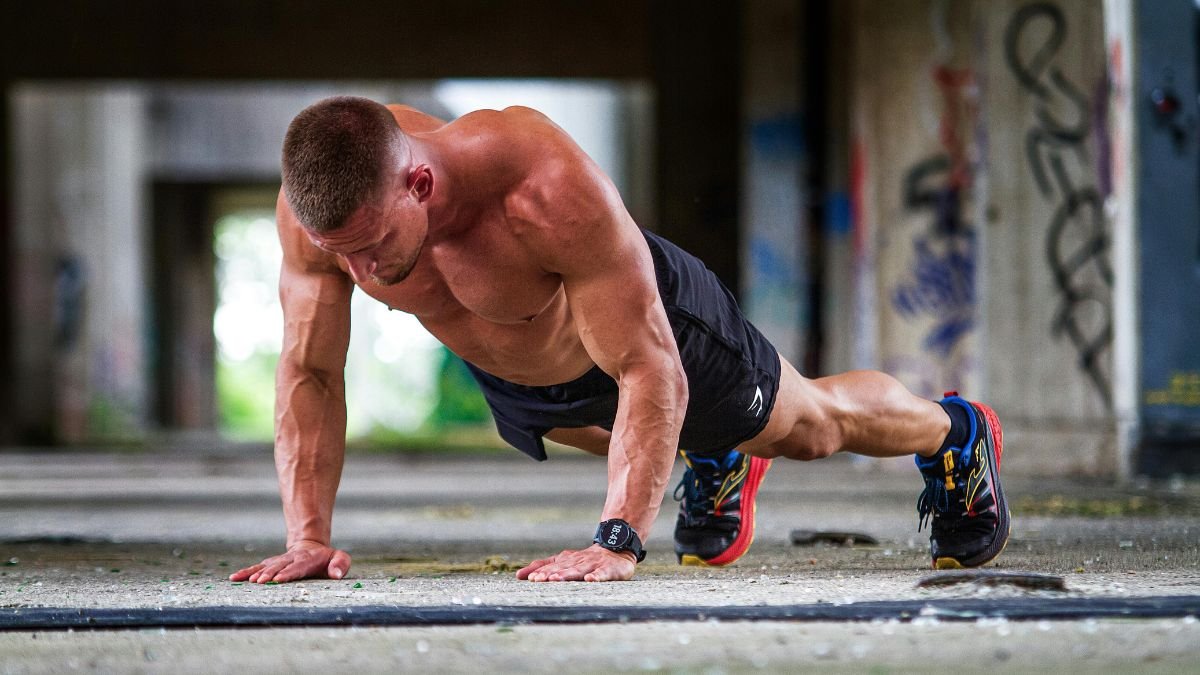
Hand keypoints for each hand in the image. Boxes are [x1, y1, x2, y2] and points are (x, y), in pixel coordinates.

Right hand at [228, 540, 351, 583]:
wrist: (311, 547)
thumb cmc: (326, 559)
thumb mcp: (339, 558)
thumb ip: (340, 564)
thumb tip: (335, 574)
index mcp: (308, 559)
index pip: (298, 567)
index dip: (288, 572)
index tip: (279, 579)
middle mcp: (291, 559)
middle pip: (279, 566)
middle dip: (269, 574)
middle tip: (260, 582)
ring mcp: (279, 561)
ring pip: (266, 566)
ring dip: (256, 573)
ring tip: (248, 581)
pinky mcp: (270, 564)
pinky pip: (256, 567)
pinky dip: (246, 572)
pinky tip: (234, 578)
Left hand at [516, 544, 636, 581]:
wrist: (615, 548)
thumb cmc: (584, 560)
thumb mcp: (563, 562)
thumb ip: (542, 567)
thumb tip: (518, 575)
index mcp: (566, 560)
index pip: (552, 566)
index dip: (542, 572)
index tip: (531, 578)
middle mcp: (577, 562)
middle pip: (562, 569)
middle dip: (550, 574)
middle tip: (538, 580)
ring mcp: (592, 565)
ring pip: (578, 571)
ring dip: (567, 575)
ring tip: (556, 580)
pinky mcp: (608, 569)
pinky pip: (601, 574)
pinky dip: (596, 577)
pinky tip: (590, 580)